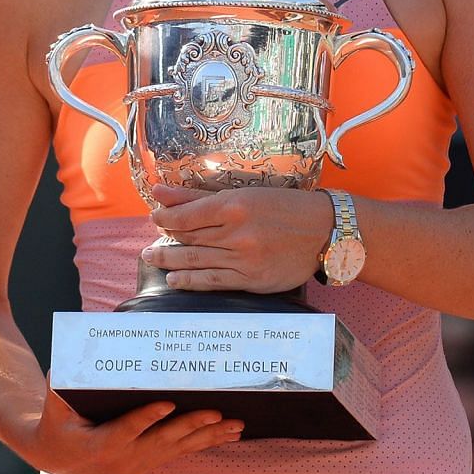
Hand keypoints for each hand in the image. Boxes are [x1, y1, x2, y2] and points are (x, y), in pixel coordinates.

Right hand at [24, 386, 240, 473]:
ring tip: (235, 425)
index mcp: (100, 444)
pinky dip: (206, 442)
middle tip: (215, 413)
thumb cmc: (59, 425)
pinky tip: (230, 435)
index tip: (167, 404)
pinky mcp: (150, 463)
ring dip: (208, 437)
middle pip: (161, 441)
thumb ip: (60, 385)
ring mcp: (139, 463)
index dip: (146, 419)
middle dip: (190, 426)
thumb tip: (68, 356)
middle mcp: (124, 458)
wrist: (60, 458)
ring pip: (178, 449)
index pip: (125, 430)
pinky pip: (182, 452)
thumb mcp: (55, 407)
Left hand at [146, 184, 333, 293]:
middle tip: (148, 246)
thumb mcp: (245, 193)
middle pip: (189, 238)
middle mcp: (238, 233)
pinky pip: (213, 281)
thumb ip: (199, 196)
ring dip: (169, 261)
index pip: (187, 214)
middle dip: (164, 241)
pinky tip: (174, 280)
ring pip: (196, 260)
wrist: (325, 233)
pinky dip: (190, 281)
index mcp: (236, 205)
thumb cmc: (285, 207)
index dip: (166, 217)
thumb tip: (160, 192)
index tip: (155, 217)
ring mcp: (244, 258)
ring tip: (152, 260)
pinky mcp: (252, 280)